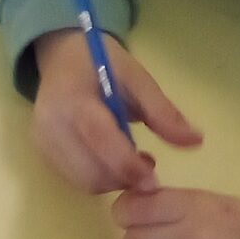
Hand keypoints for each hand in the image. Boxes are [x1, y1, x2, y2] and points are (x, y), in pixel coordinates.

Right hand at [30, 27, 201, 192]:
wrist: (61, 57)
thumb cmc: (100, 63)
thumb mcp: (135, 77)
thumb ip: (162, 111)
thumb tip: (196, 141)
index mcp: (72, 97)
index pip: (99, 138)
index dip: (128, 164)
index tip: (155, 179)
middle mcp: (50, 122)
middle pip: (91, 171)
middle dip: (125, 178)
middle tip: (148, 164)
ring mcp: (43, 139)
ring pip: (85, 182)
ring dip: (114, 181)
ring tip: (131, 160)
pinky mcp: (43, 152)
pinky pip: (77, 180)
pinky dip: (100, 177)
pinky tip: (110, 158)